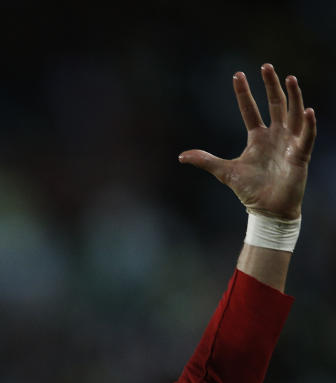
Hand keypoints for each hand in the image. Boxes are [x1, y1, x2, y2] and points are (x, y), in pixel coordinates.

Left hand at [178, 64, 315, 220]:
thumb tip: (181, 156)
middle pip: (275, 104)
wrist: (267, 209)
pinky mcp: (300, 155)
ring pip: (294, 113)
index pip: (250, 110)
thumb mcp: (225, 172)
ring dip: (293, 96)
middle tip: (265, 66)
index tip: (238, 75)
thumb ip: (206, 161)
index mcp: (258, 137)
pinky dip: (308, 124)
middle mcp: (276, 135)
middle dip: (271, 85)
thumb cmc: (250, 190)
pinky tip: (308, 111)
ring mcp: (289, 143)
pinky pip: (306, 136)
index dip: (244, 93)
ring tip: (289, 78)